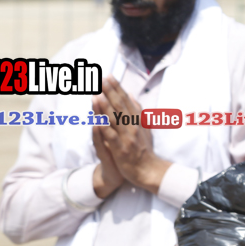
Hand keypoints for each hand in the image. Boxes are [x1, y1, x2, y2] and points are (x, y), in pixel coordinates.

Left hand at [93, 76, 171, 193]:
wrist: (148, 169)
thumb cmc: (144, 148)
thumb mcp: (144, 126)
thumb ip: (137, 110)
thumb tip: (131, 94)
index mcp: (137, 119)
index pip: (126, 100)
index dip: (117, 88)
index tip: (109, 76)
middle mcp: (133, 125)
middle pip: (120, 106)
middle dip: (110, 92)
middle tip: (101, 79)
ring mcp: (127, 137)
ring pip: (115, 119)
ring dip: (105, 107)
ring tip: (96, 94)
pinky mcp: (121, 149)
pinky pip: (111, 137)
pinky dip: (104, 128)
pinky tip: (96, 121)